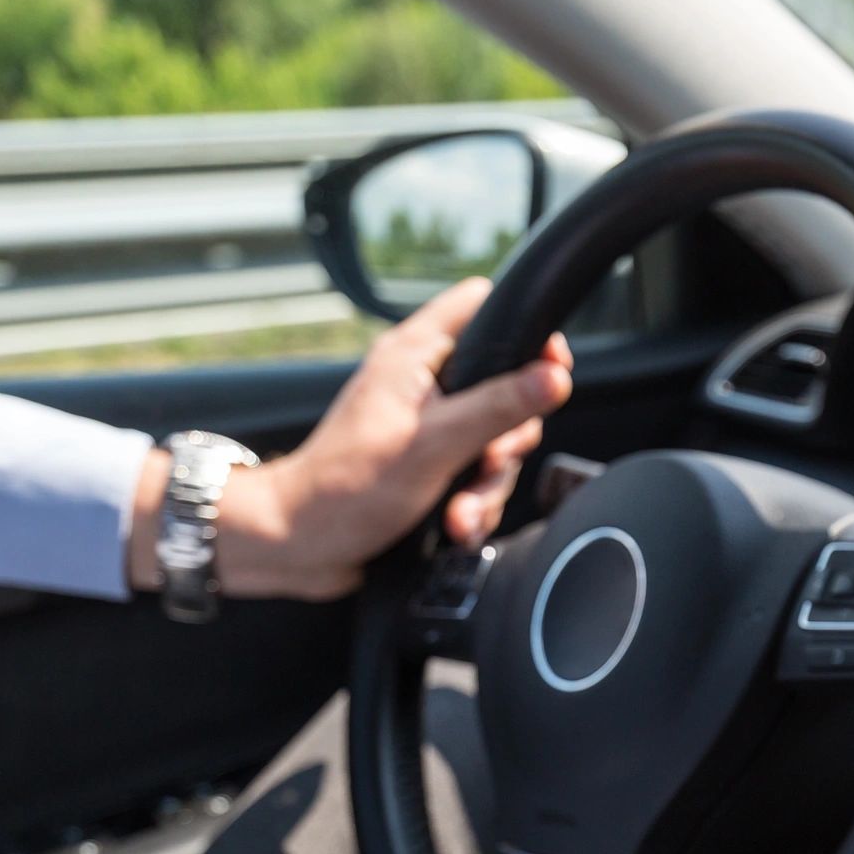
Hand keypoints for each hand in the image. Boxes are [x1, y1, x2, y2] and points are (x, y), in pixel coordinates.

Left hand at [127, 276, 571, 599]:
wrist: (300, 547)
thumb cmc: (346, 490)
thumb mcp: (436, 444)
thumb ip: (498, 407)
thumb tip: (554, 376)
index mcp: (415, 356)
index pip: (483, 305)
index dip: (525, 332)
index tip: (548, 372)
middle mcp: (423, 384)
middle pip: (507, 387)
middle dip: (509, 439)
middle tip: (490, 462)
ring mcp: (428, 427)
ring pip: (496, 443)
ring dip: (488, 486)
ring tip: (462, 514)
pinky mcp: (430, 467)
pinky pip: (477, 476)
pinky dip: (474, 505)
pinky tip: (457, 526)